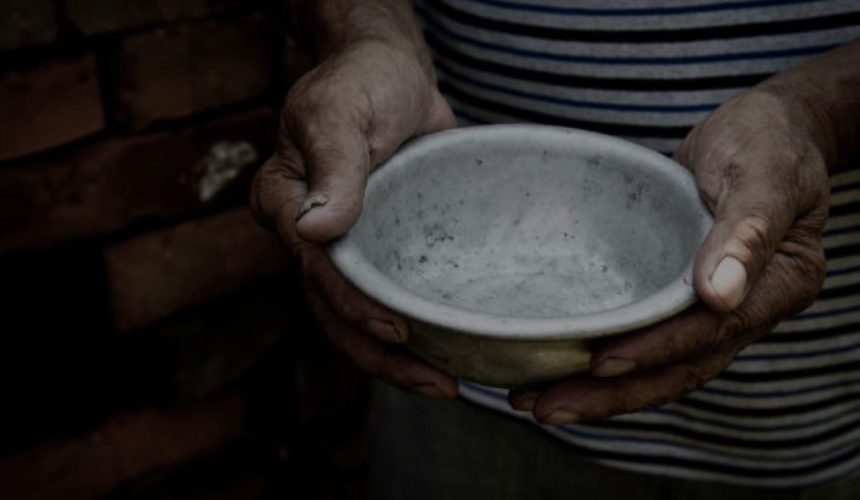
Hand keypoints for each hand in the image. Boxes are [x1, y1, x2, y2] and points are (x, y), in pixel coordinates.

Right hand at [251, 38, 457, 398]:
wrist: (396, 75)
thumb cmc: (363, 81)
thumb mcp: (342, 111)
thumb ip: (333, 166)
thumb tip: (313, 228)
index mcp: (285, 202)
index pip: (314, 268)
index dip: (354, 306)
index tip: (399, 332)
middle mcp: (309, 234)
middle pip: (333, 310)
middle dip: (379, 355)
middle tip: (437, 384)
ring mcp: (347, 245)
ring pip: (360, 315)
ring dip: (397, 356)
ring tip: (445, 383)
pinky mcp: (383, 246)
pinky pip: (391, 293)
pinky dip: (414, 325)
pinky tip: (447, 348)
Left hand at [509, 88, 829, 423]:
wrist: (766, 127)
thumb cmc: (769, 138)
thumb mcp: (765, 170)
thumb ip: (747, 230)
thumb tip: (719, 296)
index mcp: (778, 284)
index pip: (712, 332)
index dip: (657, 351)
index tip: (601, 363)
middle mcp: (746, 308)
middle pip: (678, 367)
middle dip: (611, 394)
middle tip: (545, 407)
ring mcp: (711, 307)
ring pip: (657, 363)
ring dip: (599, 389)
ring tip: (534, 400)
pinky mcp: (679, 295)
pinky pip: (645, 336)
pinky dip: (605, 356)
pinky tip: (558, 364)